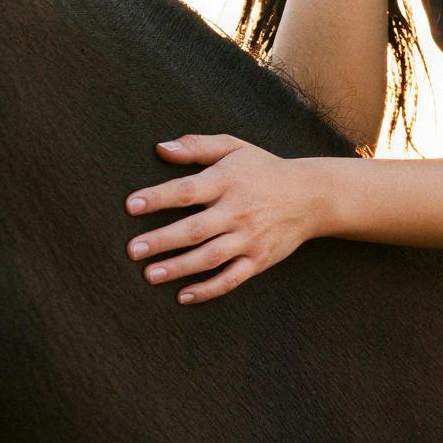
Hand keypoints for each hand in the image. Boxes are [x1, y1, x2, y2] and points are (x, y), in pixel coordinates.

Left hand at [125, 134, 324, 303]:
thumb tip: (161, 148)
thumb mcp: (234, 147)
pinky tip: (184, 296)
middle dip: (161, 240)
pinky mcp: (259, 260)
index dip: (158, 198)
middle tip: (132, 250)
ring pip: (210, 257)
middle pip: (194, 229)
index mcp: (228, 181)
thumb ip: (197, 146)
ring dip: (178, 268)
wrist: (311, 196)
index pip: (187, 191)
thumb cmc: (263, 169)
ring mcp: (250, 238)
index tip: (131, 207)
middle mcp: (238, 211)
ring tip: (149, 275)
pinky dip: (208, 289)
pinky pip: (231, 278)